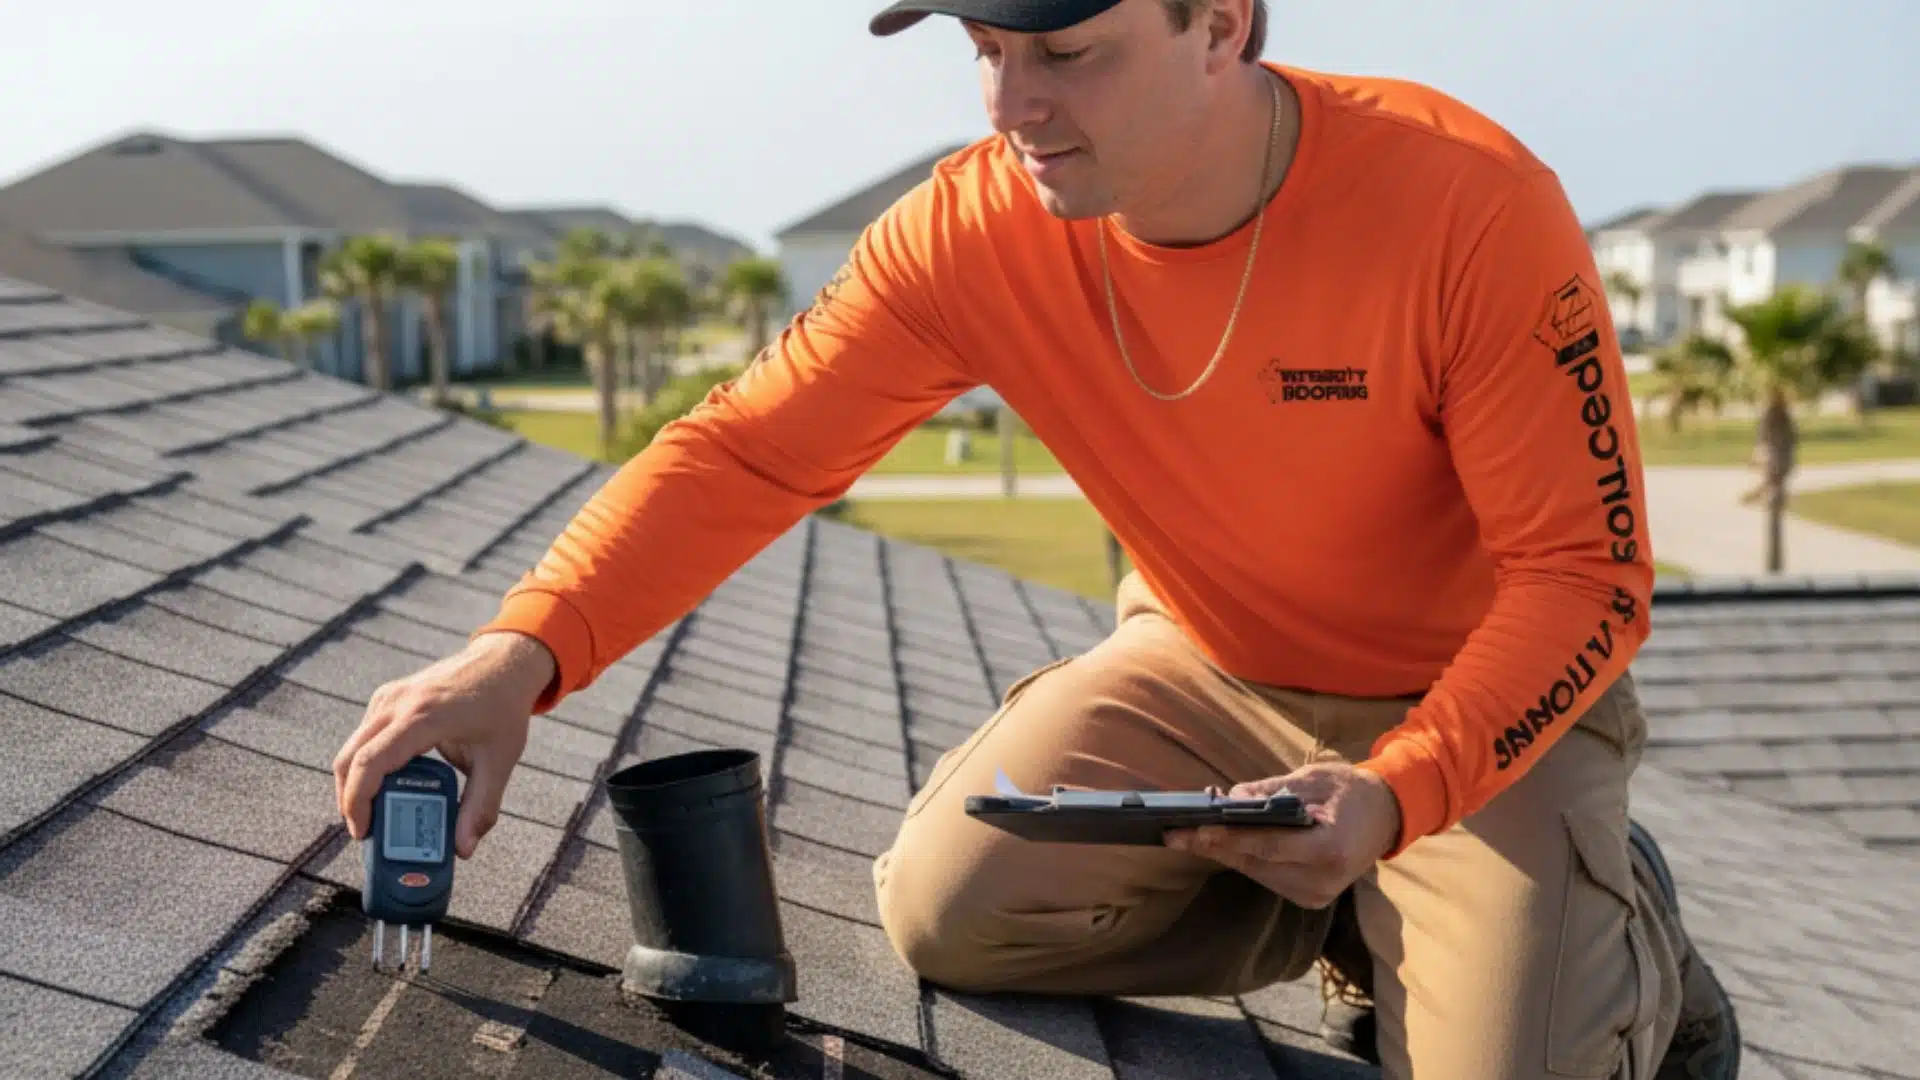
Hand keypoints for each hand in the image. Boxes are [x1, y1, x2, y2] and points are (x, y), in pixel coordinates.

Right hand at [332, 631, 555, 859]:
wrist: (503, 662)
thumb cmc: (503, 708)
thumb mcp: (500, 760)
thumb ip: (481, 807)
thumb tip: (464, 850)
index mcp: (422, 718)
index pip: (371, 763)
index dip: (358, 802)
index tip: (362, 832)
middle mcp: (397, 704)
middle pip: (350, 758)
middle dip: (350, 800)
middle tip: (365, 833)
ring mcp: (389, 697)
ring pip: (352, 747)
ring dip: (355, 783)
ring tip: (375, 815)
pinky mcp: (388, 697)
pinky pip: (364, 736)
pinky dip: (365, 764)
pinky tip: (385, 787)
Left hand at [1163, 762, 1402, 909]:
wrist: (1387, 816)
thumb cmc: (1350, 791)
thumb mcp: (1312, 779)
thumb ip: (1270, 792)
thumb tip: (1227, 798)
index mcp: (1330, 850)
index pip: (1267, 845)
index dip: (1227, 837)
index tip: (1194, 828)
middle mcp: (1322, 881)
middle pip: (1255, 863)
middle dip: (1213, 846)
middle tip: (1174, 832)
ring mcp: (1317, 895)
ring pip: (1256, 872)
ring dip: (1224, 852)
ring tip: (1188, 833)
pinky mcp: (1310, 898)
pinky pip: (1266, 876)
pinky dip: (1244, 858)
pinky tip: (1220, 842)